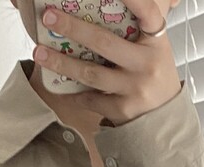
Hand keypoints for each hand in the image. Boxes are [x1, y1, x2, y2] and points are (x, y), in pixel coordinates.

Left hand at [34, 0, 182, 125]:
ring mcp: (135, 89)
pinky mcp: (123, 110)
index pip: (147, 12)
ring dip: (61, 62)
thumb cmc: (153, 75)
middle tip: (49, 17)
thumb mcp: (154, 48)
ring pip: (91, 73)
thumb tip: (110, 7)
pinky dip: (73, 93)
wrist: (164, 118)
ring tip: (39, 52)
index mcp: (156, 41)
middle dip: (73, 28)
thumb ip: (137, 28)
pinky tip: (57, 84)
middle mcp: (147, 63)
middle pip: (104, 42)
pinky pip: (90, 99)